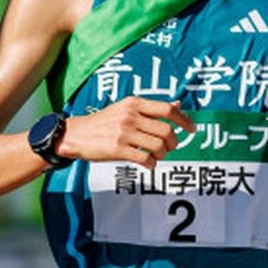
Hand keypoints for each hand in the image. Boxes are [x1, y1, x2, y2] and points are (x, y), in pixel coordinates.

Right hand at [57, 97, 194, 167]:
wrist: (76, 134)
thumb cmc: (104, 123)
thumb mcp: (126, 109)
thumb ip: (151, 109)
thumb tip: (178, 105)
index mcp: (134, 103)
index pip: (167, 109)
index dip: (184, 120)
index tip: (192, 129)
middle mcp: (130, 115)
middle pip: (166, 130)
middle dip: (173, 143)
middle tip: (169, 148)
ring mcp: (124, 132)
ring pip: (158, 145)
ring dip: (162, 154)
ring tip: (157, 156)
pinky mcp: (117, 148)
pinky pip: (145, 158)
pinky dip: (151, 164)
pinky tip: (148, 164)